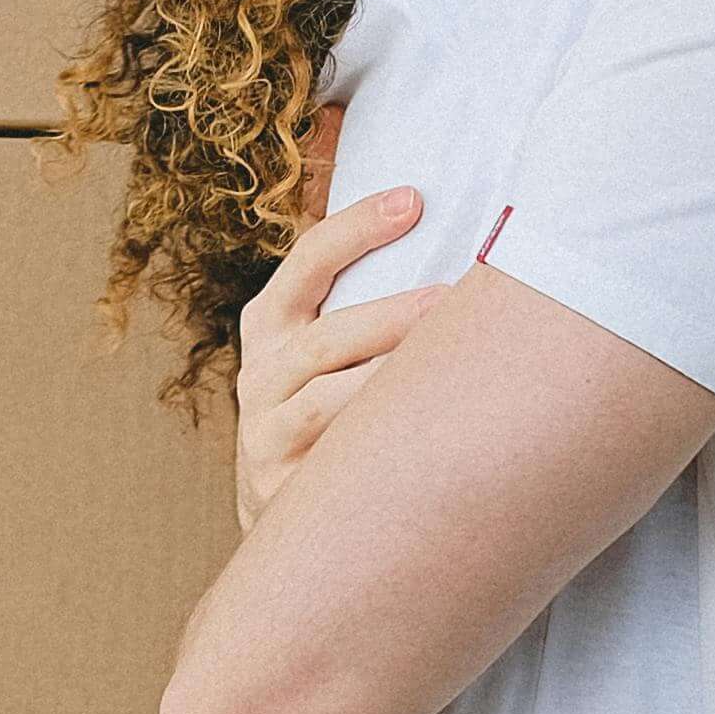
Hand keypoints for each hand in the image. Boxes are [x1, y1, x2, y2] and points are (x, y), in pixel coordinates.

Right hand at [231, 184, 432, 532]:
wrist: (281, 514)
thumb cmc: (326, 407)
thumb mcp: (320, 349)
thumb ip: (362, 301)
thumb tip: (453, 232)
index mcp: (270, 323)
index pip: (308, 260)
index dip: (357, 227)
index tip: (413, 199)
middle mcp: (262, 374)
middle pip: (325, 337)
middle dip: (389, 317)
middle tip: (449, 300)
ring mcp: (268, 433)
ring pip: (326, 404)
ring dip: (386, 383)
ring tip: (444, 371)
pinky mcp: (284, 488)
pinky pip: (334, 464)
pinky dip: (377, 448)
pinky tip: (426, 440)